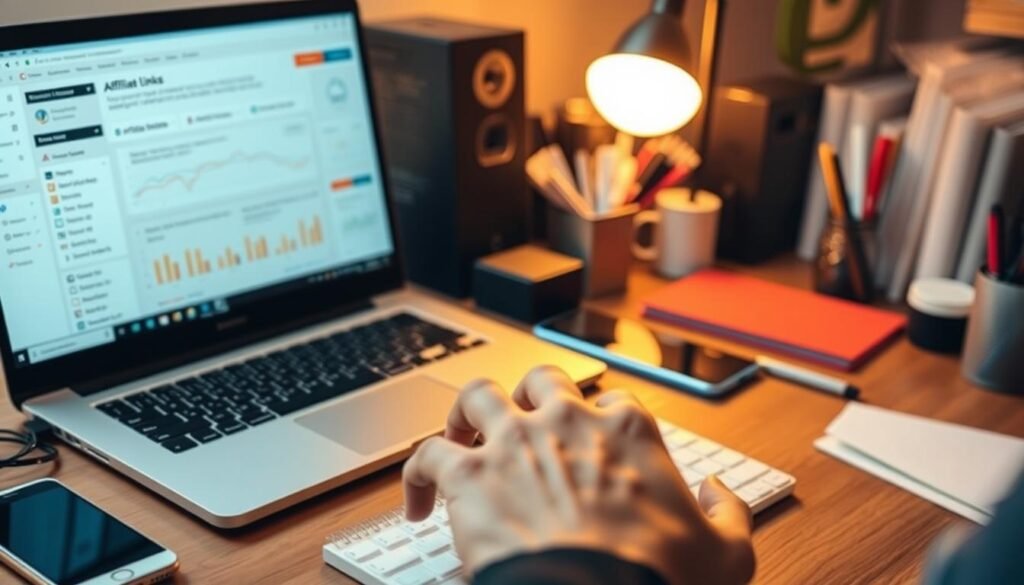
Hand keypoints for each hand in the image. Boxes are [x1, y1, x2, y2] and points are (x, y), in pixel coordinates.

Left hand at [402, 365, 754, 584]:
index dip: (600, 420)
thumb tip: (720, 494)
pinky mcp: (468, 474)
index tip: (594, 443)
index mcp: (628, 430)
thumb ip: (728, 514)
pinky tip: (417, 502)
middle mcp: (567, 421)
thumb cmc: (658, 579)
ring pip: (476, 396)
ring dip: (465, 412)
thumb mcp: (726, 553)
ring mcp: (513, 442)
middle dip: (529, 395)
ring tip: (459, 435)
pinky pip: (427, 456)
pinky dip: (416, 475)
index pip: (612, 401)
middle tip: (519, 421)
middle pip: (540, 380)